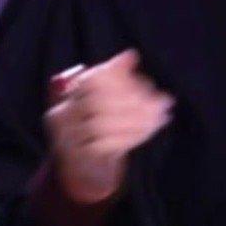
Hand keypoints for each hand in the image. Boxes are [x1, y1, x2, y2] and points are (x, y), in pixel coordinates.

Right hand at [42, 47, 174, 203]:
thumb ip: (115, 79)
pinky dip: (131, 137)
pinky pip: (105, 146)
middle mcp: (61, 115)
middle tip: (164, 101)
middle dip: (135, 99)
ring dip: (138, 119)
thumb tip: (131, 54)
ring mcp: (66, 139)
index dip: (122, 80)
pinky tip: (149, 131)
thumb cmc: (97, 129)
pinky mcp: (78, 159)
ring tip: (162, 116)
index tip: (149, 84)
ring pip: (102, 124)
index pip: (92, 80)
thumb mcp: (106, 103)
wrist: (84, 171)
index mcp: (67, 96)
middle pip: (97, 101)